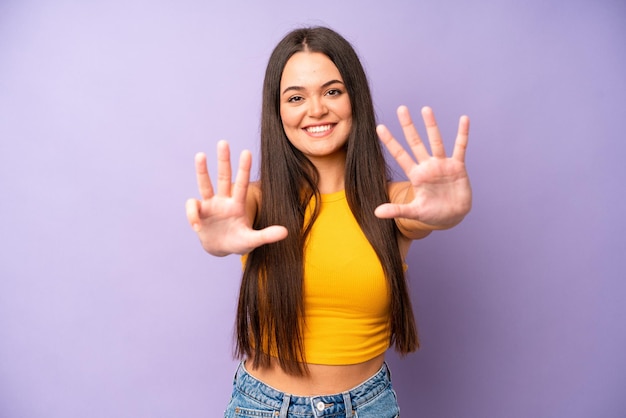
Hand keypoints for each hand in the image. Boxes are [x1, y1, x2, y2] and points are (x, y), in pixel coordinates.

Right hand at [185, 140, 287, 255]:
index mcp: (238, 205)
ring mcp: (210, 205)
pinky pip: (192, 208)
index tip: (247, 152)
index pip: (242, 184)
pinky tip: (197, 226)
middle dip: (224, 160)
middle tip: (224, 142)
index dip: (244, 169)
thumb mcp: (252, 240)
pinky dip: (192, 215)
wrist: (219, 249)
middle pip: (223, 177)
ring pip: (205, 184)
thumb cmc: (237, 242)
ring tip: (201, 154)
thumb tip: (286, 232)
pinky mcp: (198, 213)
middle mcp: (223, 200)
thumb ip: (267, 235)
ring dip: (202, 170)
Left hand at [375, 106, 471, 228]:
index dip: (390, 142)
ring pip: (436, 141)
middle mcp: (427, 166)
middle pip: (415, 142)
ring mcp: (442, 164)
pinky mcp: (457, 167)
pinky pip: (460, 147)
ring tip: (425, 109)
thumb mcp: (414, 212)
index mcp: (416, 175)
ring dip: (431, 125)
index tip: (379, 127)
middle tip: (401, 108)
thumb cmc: (432, 214)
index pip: (400, 155)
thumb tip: (376, 213)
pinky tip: (464, 119)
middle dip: (408, 126)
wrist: (452, 217)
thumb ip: (396, 210)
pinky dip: (462, 134)